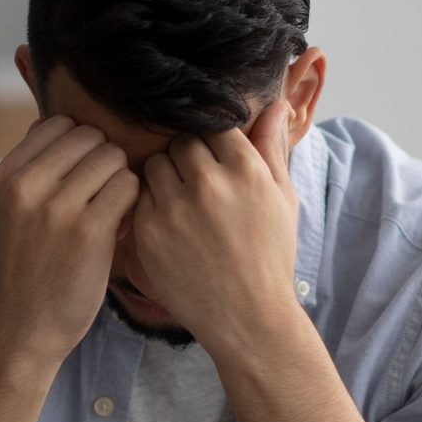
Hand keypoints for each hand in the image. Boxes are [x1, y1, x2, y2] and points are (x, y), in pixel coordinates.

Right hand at [0, 115, 140, 368]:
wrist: (23, 328)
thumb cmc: (20, 271)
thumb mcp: (1, 215)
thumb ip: (22, 171)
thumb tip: (47, 124)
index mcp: (5, 178)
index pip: (57, 124)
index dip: (78, 145)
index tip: (82, 172)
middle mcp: (27, 186)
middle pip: (89, 137)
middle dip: (103, 160)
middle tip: (102, 192)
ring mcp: (58, 208)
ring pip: (112, 158)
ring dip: (120, 180)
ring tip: (111, 208)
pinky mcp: (90, 231)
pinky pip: (128, 188)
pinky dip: (131, 202)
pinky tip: (120, 224)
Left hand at [130, 99, 301, 356]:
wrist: (247, 317)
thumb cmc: (270, 257)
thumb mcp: (283, 200)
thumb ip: (272, 148)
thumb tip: (276, 103)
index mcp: (246, 170)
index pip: (215, 126)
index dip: (213, 144)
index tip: (215, 163)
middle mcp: (209, 183)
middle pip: (180, 141)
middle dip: (186, 158)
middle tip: (196, 185)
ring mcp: (175, 207)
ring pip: (154, 164)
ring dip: (164, 177)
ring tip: (181, 204)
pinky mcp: (148, 231)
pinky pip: (138, 196)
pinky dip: (149, 204)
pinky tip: (168, 224)